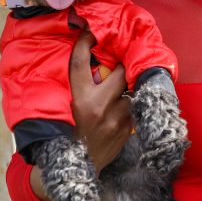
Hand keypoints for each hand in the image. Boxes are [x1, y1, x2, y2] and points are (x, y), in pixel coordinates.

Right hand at [69, 31, 132, 171]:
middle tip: (123, 60)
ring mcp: (115, 120)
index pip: (80, 64)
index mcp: (78, 99)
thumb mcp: (66, 107)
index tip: (90, 33)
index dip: (85, 44)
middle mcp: (98, 107)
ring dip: (130, 87)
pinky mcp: (126, 130)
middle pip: (121, 73)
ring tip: (128, 83)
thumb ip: (79, 86)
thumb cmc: (68, 132)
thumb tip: (91, 59)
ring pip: (131, 91)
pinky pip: (135, 108)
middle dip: (124, 65)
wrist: (75, 167)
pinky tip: (127, 104)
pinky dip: (132, 104)